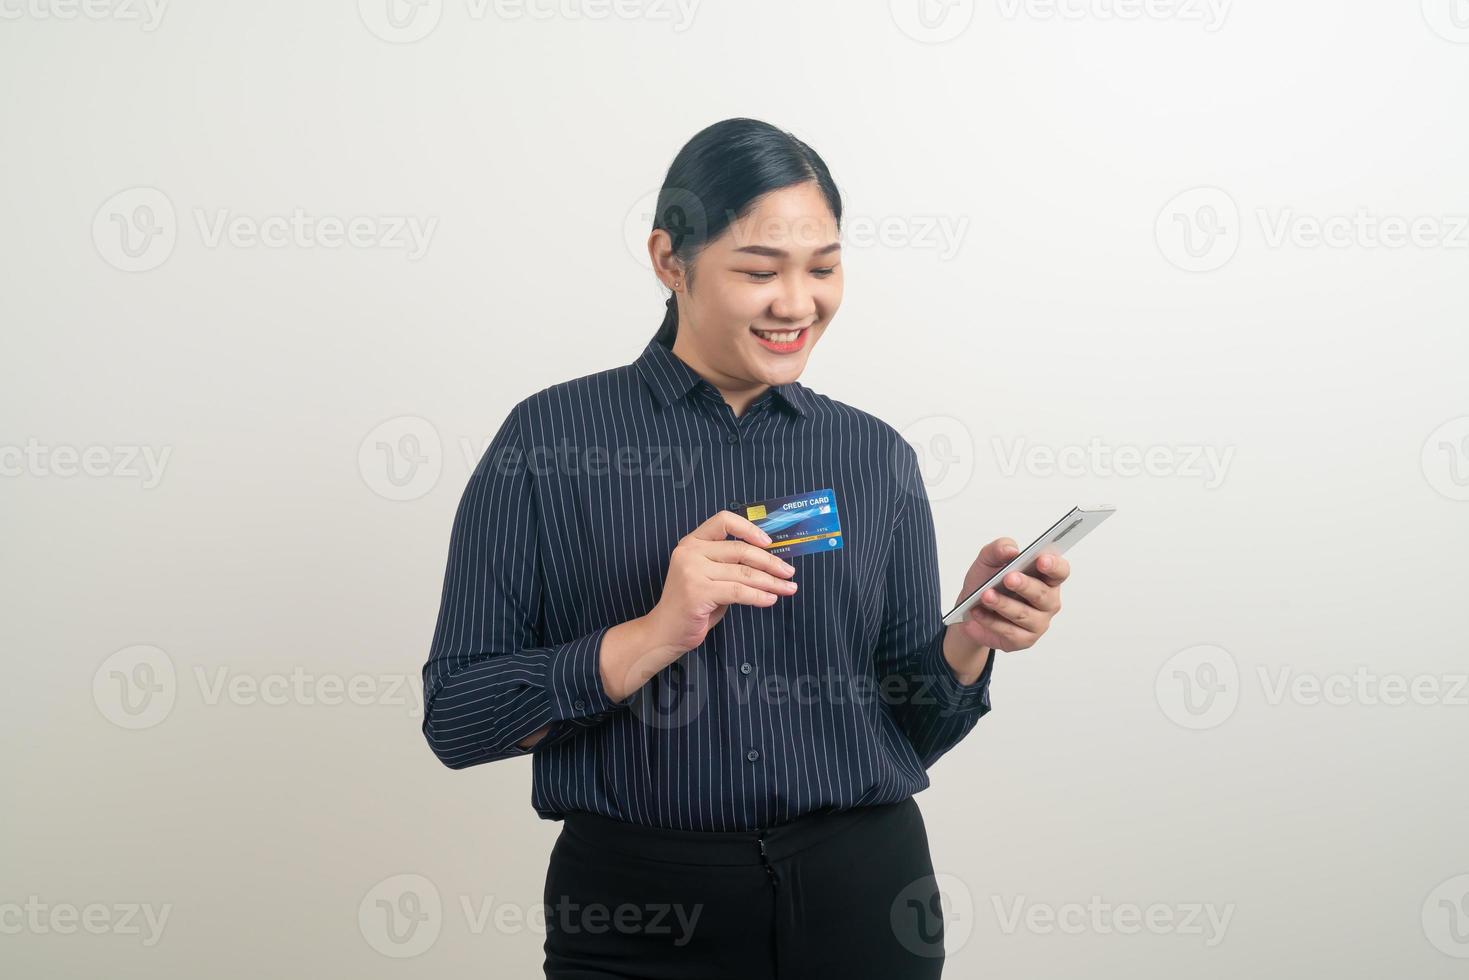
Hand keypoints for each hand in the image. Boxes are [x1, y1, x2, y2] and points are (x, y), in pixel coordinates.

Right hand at [644, 510, 798, 656]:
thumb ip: (730, 565)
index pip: (724, 520)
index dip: (749, 529)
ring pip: (743, 572)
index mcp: (692, 542)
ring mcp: (692, 571)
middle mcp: (690, 552)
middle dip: (770, 561)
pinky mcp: (698, 592)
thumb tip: (769, 561)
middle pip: (740, 549)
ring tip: (787, 588)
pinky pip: (738, 592)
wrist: (665, 632)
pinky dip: (758, 596)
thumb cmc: (693, 605)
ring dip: (770, 581)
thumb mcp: (710, 577)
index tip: (769, 542)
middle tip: (789, 571)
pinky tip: (770, 600)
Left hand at [950, 537, 1068, 653]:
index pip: (1060, 571)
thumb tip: (1011, 550)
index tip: (1041, 560)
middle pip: (1043, 594)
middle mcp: (1047, 601)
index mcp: (1045, 577)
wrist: (969, 610)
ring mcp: (1038, 622)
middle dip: (1024, 585)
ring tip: (985, 596)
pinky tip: (977, 613)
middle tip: (1008, 578)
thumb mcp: (988, 560)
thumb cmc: (986, 582)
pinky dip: (991, 622)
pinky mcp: (1024, 640)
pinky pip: (1009, 632)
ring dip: (1003, 604)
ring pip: (1024, 614)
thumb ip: (999, 549)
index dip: (1054, 566)